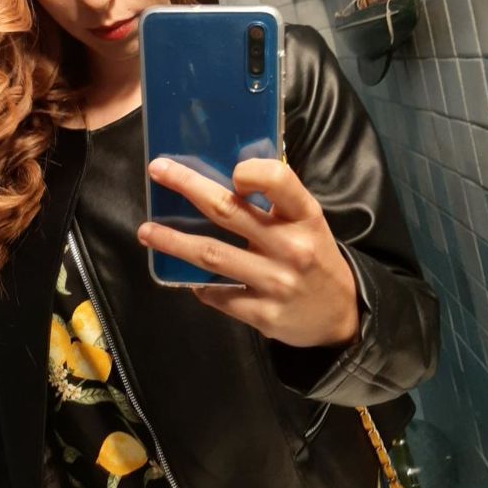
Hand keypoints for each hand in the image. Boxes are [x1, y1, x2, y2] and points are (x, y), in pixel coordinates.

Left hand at [136, 157, 360, 348]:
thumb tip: (222, 176)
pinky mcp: (262, 314)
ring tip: (147, 231)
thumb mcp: (308, 223)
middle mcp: (292, 247)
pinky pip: (217, 295)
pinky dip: (196, 283)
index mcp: (306, 216)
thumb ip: (275, 203)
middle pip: (229, 211)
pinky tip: (182, 274)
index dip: (250, 171)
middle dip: (188, 187)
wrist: (340, 317)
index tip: (229, 170)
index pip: (278, 180)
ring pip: (212, 255)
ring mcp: (276, 282)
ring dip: (173, 241)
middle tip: (158, 170)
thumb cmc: (315, 257)